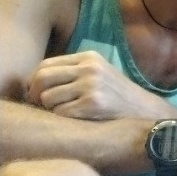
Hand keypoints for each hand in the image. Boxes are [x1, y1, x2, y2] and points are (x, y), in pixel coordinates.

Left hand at [25, 51, 155, 119]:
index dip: (34, 80)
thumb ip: (72, 71)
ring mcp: (92, 85)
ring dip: (50, 108)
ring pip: (47, 97)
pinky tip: (76, 118)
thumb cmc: (116, 94)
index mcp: (89, 57)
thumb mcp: (98, 73)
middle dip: (34, 94)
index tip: (37, 92)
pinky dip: (63, 118)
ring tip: (64, 111)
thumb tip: (33, 80)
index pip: (45, 64)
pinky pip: (60, 112)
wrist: (143, 109)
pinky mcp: (93, 104)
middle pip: (42, 78)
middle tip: (41, 105)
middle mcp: (90, 68)